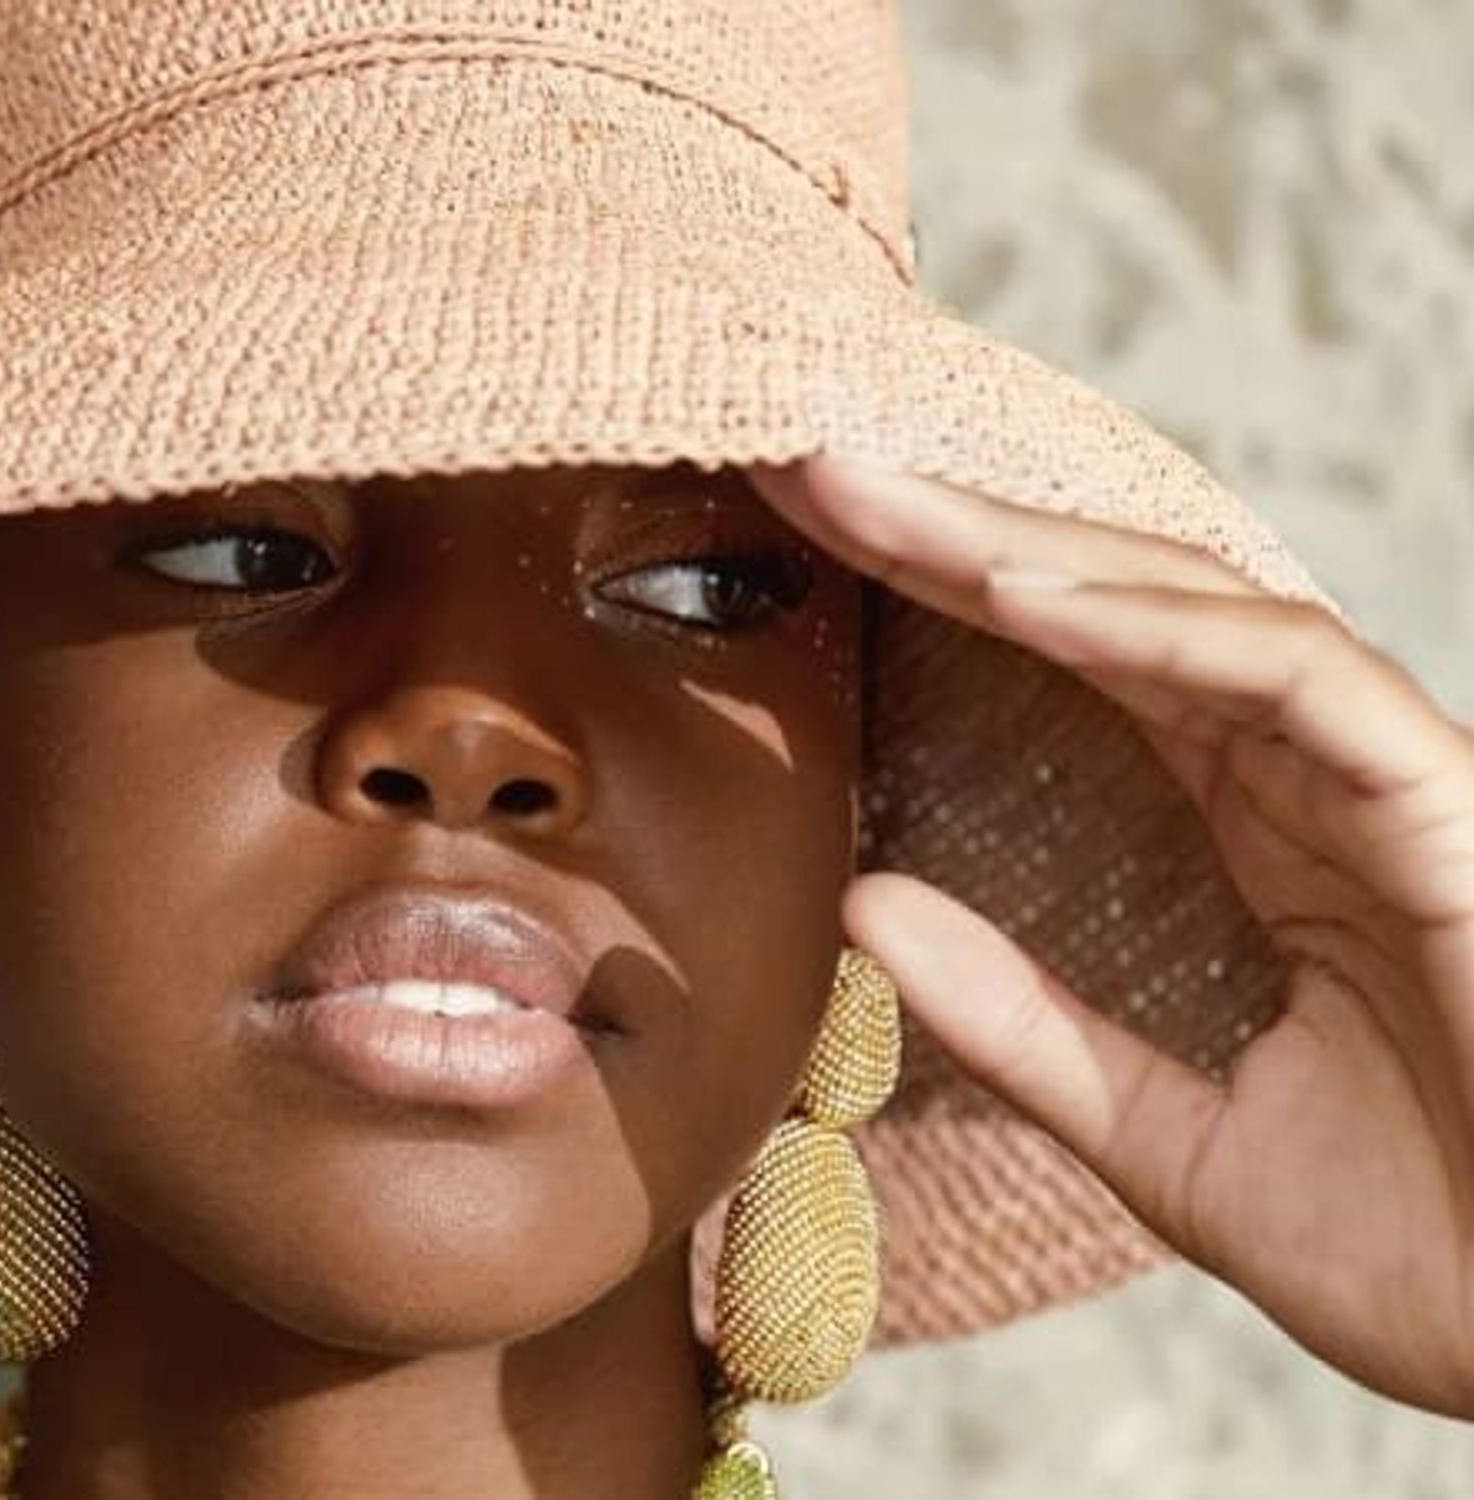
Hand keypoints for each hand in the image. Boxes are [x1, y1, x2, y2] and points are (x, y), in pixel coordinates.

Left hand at [748, 453, 1473, 1417]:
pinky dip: (1162, 628)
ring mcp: (1388, 782)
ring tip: (874, 497)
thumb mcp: (1173, 1143)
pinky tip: (1023, 591)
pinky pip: (1298, 679)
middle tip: (805, 465)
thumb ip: (1030, 1027)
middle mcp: (1317, 783)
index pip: (1082, 673)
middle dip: (956, 531)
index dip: (945, 598)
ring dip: (1024, 546)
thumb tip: (863, 909)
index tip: (811, 544)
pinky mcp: (1449, 807)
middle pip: (1115, 610)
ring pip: (1192, 610)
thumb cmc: (1434, 1257)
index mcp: (1261, 837)